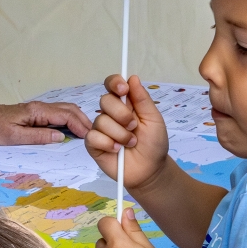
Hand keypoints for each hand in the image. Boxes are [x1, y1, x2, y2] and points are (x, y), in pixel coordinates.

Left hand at [0, 99, 91, 144]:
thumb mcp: (14, 137)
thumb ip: (38, 136)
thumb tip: (60, 138)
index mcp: (37, 112)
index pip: (66, 116)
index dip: (81, 126)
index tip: (90, 137)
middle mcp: (41, 107)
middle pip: (70, 110)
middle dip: (84, 121)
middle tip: (95, 135)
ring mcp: (39, 109)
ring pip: (65, 110)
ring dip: (78, 120)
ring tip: (87, 133)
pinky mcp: (36, 113)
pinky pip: (58, 114)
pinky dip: (69, 120)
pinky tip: (72, 129)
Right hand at [85, 74, 171, 190]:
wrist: (150, 170)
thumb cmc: (154, 144)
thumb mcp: (154, 119)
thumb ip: (143, 99)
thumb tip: (132, 78)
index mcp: (125, 103)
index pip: (112, 84)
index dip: (114, 82)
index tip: (123, 89)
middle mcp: (110, 113)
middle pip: (105, 100)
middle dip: (122, 114)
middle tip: (133, 127)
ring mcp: (100, 128)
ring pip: (101, 120)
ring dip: (120, 134)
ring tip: (130, 143)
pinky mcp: (93, 144)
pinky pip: (93, 136)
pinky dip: (108, 143)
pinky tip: (117, 150)